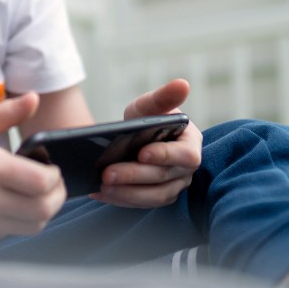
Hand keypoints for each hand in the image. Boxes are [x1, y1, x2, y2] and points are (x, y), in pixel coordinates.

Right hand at [0, 92, 65, 242]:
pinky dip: (20, 220)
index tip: (50, 167)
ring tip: (36, 194)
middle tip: (52, 183)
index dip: (54, 176)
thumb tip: (34, 98)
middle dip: (56, 196)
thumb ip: (6, 112)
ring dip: (42, 211)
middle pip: (43, 210)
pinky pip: (12, 232)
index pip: (41, 182)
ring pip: (33, 227)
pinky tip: (12, 203)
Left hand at [91, 79, 201, 208]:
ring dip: (126, 193)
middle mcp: (185, 170)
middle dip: (133, 176)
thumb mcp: (150, 105)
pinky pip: (139, 203)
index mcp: (191, 144)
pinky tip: (97, 192)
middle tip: (106, 173)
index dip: (165, 156)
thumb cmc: (147, 118)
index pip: (185, 155)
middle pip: (163, 178)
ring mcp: (173, 187)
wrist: (135, 137)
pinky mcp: (155, 198)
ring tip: (101, 185)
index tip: (141, 153)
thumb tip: (182, 84)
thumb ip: (164, 97)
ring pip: (153, 196)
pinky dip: (118, 199)